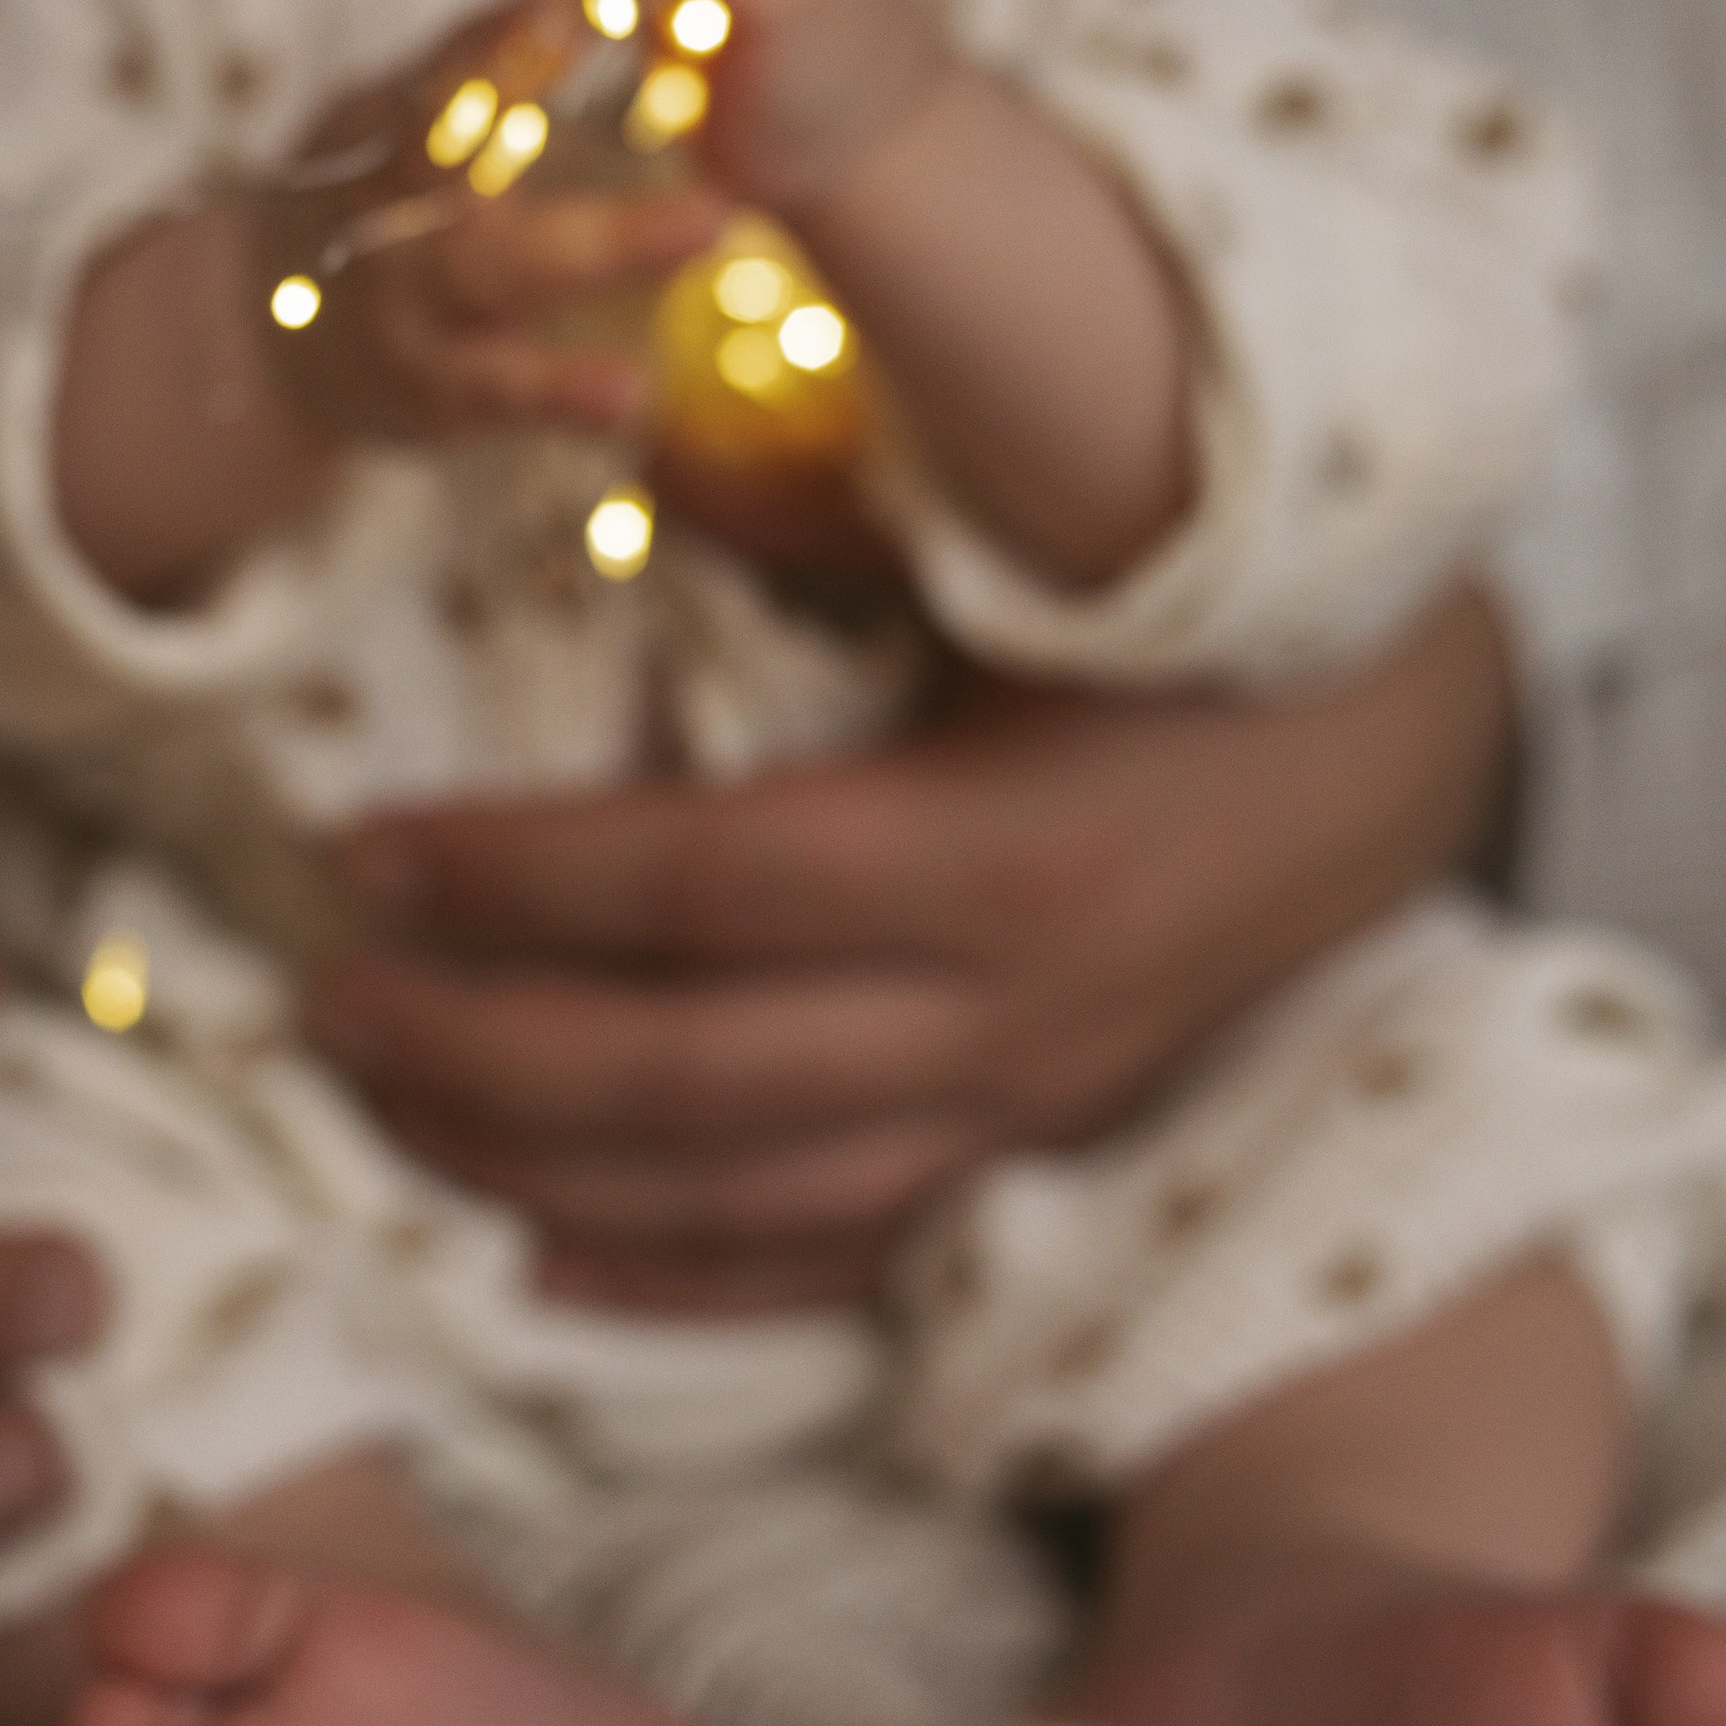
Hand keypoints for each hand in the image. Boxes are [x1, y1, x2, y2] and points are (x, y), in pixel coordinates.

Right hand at [277, 0, 727, 447]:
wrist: (272, 340)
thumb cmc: (374, 202)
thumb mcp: (397, 123)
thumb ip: (475, 62)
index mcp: (386, 134)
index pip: (439, 77)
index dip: (495, 44)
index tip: (568, 2)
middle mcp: (385, 209)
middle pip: (452, 156)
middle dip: (540, 109)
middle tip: (655, 65)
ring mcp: (405, 302)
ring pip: (492, 272)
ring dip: (604, 247)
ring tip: (705, 225)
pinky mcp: (431, 389)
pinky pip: (498, 392)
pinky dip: (563, 393)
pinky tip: (633, 395)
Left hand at [312, 584, 1514, 1310]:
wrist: (1405, 742)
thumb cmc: (1204, 619)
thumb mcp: (1037, 543)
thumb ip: (833, 503)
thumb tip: (638, 448)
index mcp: (1003, 852)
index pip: (696, 890)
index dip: (509, 878)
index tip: (359, 842)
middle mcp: (1012, 1016)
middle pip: (684, 1075)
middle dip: (475, 1046)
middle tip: (320, 991)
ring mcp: (1028, 1113)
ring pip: (733, 1195)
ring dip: (531, 1163)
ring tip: (381, 1097)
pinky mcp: (1036, 1158)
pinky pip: (832, 1258)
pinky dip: (673, 1278)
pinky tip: (535, 1255)